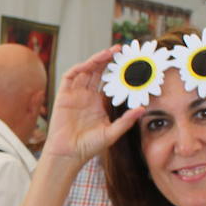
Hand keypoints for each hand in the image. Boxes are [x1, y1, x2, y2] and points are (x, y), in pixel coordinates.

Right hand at [44, 47, 146, 164]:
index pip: (109, 82)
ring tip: (109, 52)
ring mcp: (75, 95)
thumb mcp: (112, 133)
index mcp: (98, 103)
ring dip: (96, 60)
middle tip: (121, 50)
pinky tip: (90, 64)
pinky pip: (70, 77)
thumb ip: (126, 121)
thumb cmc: (89, 147)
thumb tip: (143, 109)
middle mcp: (87, 96)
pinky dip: (79, 68)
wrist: (68, 154)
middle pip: (98, 72)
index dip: (118, 72)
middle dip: (108, 60)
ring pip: (86, 71)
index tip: (131, 63)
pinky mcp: (63, 96)